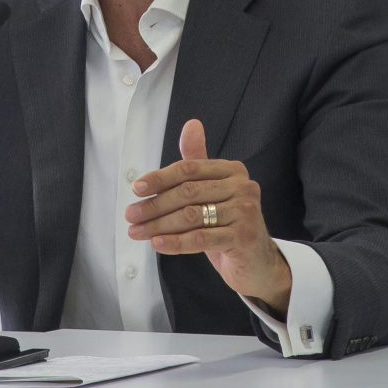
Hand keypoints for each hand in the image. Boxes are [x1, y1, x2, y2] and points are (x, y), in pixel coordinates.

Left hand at [127, 119, 291, 315]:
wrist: (256, 262)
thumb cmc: (229, 225)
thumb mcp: (212, 193)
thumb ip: (198, 162)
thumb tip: (191, 124)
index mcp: (232, 171)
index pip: (189, 169)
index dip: (160, 178)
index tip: (136, 189)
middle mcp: (243, 187)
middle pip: (188, 192)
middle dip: (154, 205)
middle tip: (130, 215)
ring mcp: (246, 212)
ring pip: (191, 216)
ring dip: (159, 225)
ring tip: (136, 232)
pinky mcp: (244, 237)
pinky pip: (201, 238)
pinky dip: (176, 242)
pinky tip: (158, 244)